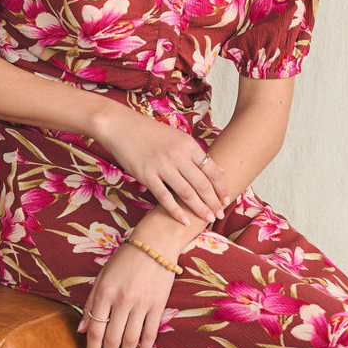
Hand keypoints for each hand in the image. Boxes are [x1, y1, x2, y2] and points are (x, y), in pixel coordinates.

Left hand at [78, 240, 176, 347]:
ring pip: (131, 339)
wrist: (155, 243)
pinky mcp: (158, 304)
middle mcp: (122, 299)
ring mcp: (141, 303)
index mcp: (105, 292)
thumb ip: (91, 302)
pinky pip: (150, 332)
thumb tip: (81, 330)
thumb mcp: (102, 276)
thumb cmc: (125, 258)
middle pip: (112, 338)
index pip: (95, 329)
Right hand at [96, 104, 228, 225]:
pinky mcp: (146, 175)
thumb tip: (219, 171)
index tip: (226, 200)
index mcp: (188, 144)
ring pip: (187, 193)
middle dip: (214, 202)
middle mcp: (178, 155)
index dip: (221, 188)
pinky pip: (164, 197)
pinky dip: (176, 211)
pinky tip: (185, 221)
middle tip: (220, 215)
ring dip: (200, 209)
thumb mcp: (177, 137)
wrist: (121, 126)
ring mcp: (162, 166)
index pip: (212, 170)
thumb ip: (196, 154)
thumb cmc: (150, 133)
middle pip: (202, 184)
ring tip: (208, 219)